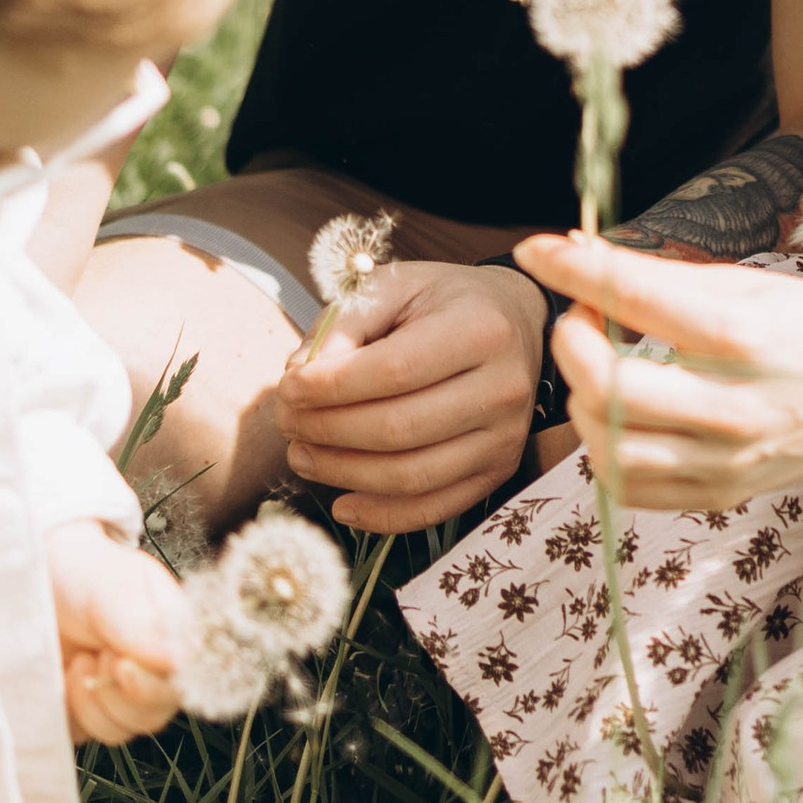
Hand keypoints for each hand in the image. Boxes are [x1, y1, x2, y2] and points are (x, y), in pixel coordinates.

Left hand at [46, 520, 190, 744]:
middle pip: (157, 712)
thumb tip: (178, 661)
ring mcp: (120, 696)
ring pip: (123, 730)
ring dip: (93, 700)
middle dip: (119, 691)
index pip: (187, 681)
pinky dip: (70, 712)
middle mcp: (154, 670)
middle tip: (97, 654)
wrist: (33, 580)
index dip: (155, 684)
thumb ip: (140, 623)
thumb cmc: (81, 573)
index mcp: (174, 637)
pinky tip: (64, 676)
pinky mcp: (87, 715)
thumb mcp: (112, 586)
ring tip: (80, 658)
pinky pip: (86, 735)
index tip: (121, 665)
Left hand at [276, 257, 546, 531]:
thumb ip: (346, 322)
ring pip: (411, 477)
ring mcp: (504, 438)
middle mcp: (502, 388)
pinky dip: (381, 516)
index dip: (331, 387)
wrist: (517, 324)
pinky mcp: (498, 472)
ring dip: (342, 474)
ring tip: (302, 453)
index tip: (287, 386)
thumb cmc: (445, 302)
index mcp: (481, 329)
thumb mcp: (396, 286)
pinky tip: (342, 503)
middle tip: (286, 421)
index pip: (395, 370)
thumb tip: (299, 376)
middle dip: (326, 431)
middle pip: (399, 429)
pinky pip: (433, 509)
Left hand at [514, 231, 802, 512]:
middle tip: (584, 316)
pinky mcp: (721, 494)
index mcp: (739, 337)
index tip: (535, 249)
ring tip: (605, 368)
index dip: (572, 270)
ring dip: (586, 402)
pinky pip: (632, 486)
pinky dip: (609, 447)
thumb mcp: (744, 283)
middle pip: (606, 388)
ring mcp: (725, 461)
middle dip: (573, 343)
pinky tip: (625, 414)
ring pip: (608, 449)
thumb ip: (658, 276)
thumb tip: (577, 253)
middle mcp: (731, 408)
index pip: (631, 298)